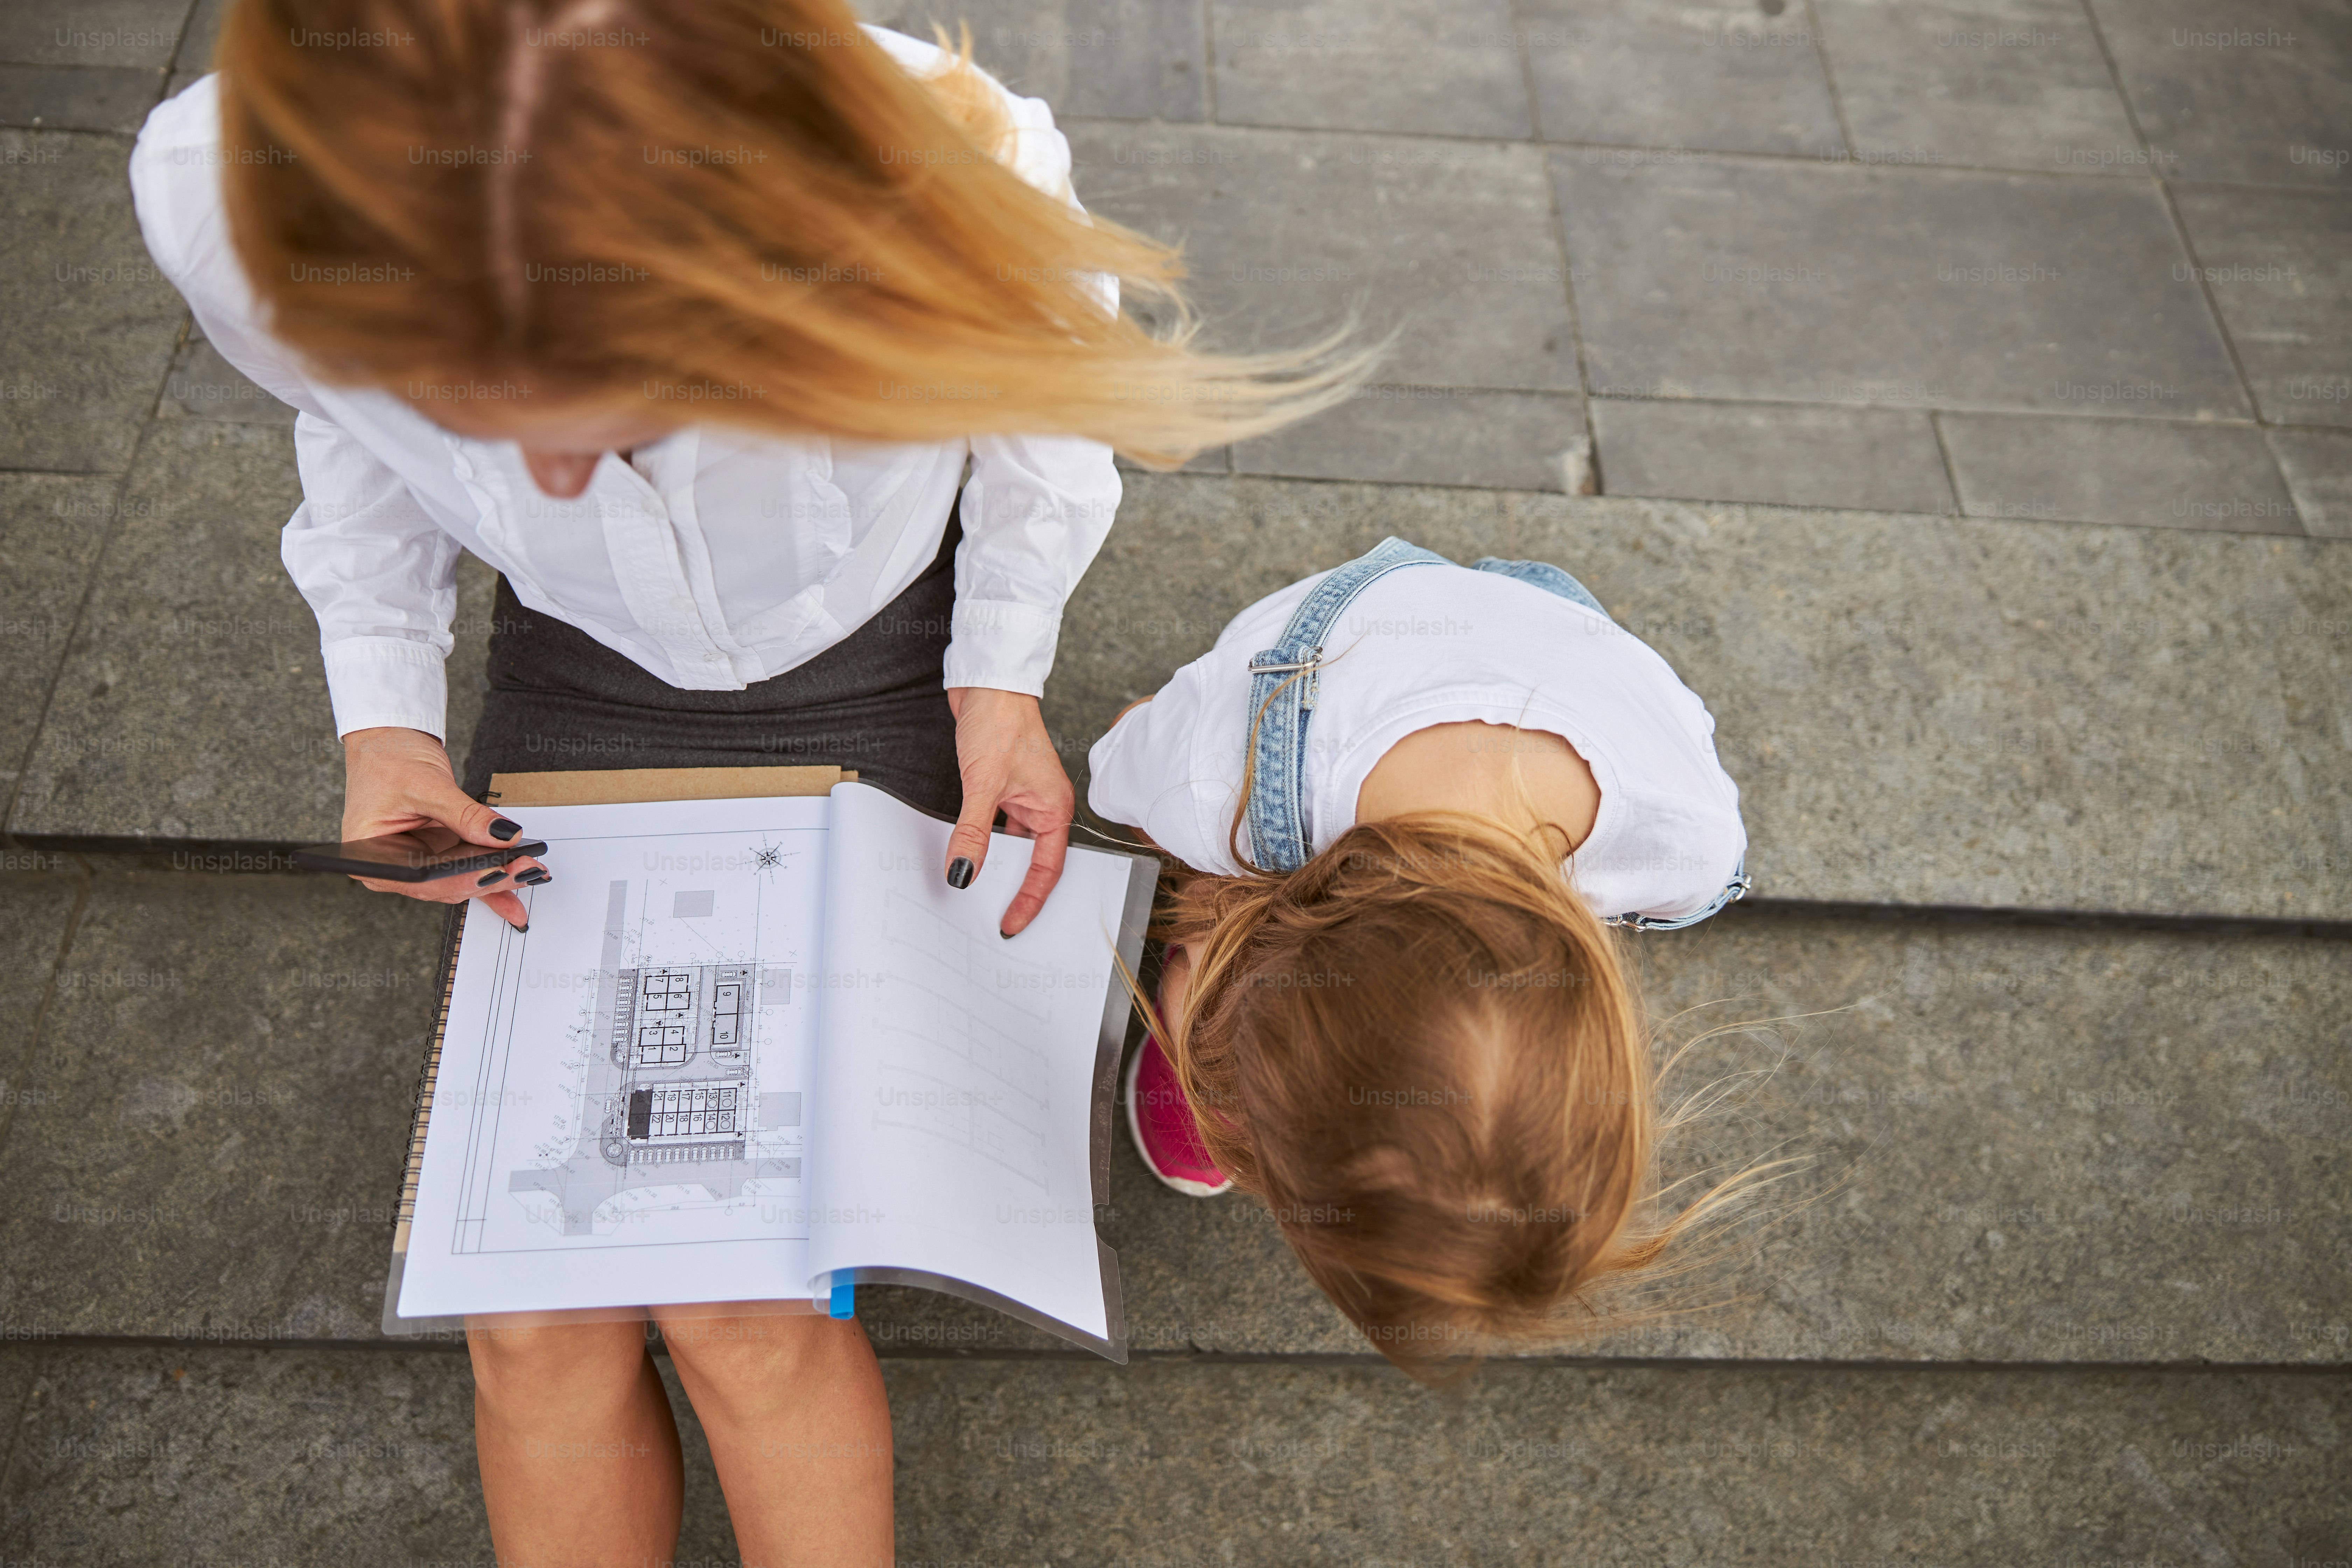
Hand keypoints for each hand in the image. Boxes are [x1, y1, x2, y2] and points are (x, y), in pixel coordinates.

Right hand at [341, 727, 547, 929]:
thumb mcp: (428, 786)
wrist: (386, 742)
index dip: (464, 879)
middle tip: (526, 869)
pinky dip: (491, 875)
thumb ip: (466, 815)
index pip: (424, 879)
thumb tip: (503, 836)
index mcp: (372, 857)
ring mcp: (415, 863)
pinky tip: (516, 879)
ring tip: (529, 872)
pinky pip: (464, 871)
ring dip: (495, 879)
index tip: (500, 871)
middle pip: (445, 886)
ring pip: (460, 882)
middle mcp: (392, 868)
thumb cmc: (388, 760)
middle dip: (488, 880)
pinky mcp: (435, 855)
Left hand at [943, 688, 1072, 937]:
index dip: (1030, 900)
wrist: (988, 683)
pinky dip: (981, 841)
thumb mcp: (983, 784)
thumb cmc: (1000, 723)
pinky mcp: (1003, 787)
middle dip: (1013, 889)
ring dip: (994, 865)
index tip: (1010, 923)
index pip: (1047, 868)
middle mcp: (1044, 805)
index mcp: (1055, 808)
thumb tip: (962, 872)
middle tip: (989, 916)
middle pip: (1032, 861)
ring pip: (1012, 845)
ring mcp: (1024, 797)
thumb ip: (973, 832)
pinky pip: (996, 826)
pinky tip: (963, 851)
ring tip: (973, 891)